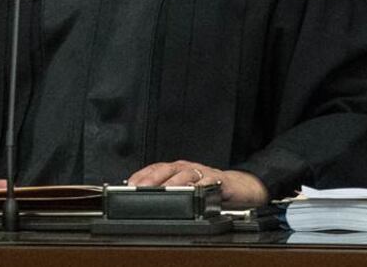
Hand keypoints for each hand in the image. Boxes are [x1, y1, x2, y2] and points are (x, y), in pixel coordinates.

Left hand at [127, 160, 268, 208]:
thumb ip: (166, 191)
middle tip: (141, 187)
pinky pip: (208, 182)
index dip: (142, 175)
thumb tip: (142, 199)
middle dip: (153, 178)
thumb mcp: (184, 189)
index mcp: (176, 169)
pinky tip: (194, 191)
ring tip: (164, 190)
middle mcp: (187, 168)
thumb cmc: (207, 188)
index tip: (129, 184)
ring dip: (174, 182)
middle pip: (167, 169)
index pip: (155, 168)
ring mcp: (202, 173)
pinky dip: (200, 186)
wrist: (237, 187)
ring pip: (185, 174)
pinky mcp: (218, 180)